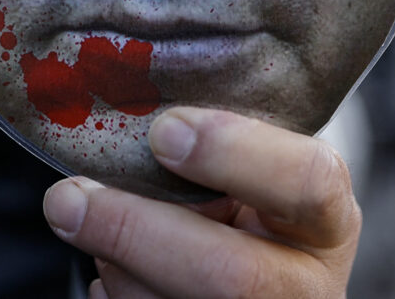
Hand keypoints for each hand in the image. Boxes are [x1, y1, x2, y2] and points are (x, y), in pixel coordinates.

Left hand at [43, 107, 359, 297]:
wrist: (256, 277)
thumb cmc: (242, 199)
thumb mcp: (251, 170)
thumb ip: (212, 149)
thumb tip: (123, 114)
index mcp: (327, 219)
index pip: (308, 183)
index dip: (235, 154)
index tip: (164, 130)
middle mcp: (306, 287)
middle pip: (231, 275)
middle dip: (136, 233)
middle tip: (67, 199)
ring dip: (113, 266)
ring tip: (87, 222)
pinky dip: (112, 292)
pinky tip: (109, 268)